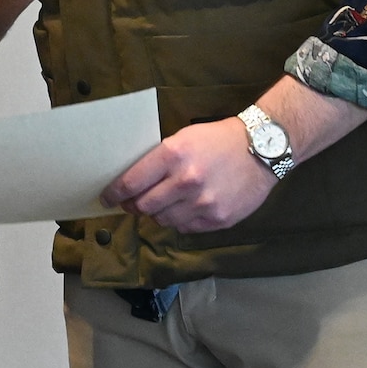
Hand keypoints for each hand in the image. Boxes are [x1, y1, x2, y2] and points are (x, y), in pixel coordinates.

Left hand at [100, 117, 275, 233]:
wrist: (260, 150)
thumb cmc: (216, 140)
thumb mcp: (182, 139)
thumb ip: (158, 161)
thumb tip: (132, 182)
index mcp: (172, 156)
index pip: (131, 183)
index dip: (114, 194)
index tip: (106, 198)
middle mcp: (186, 181)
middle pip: (144, 206)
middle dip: (134, 206)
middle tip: (133, 203)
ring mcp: (203, 204)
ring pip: (163, 220)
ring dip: (157, 213)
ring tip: (163, 203)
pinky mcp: (218, 220)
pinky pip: (185, 228)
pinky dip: (179, 220)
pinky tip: (185, 208)